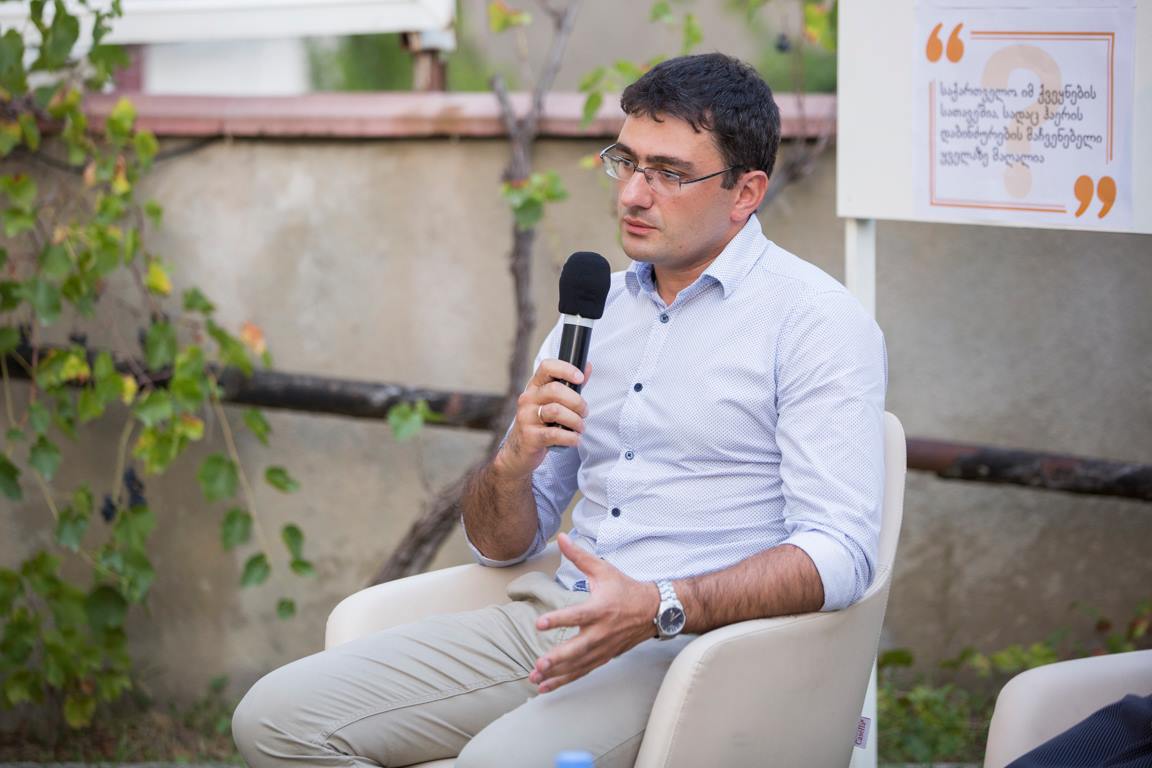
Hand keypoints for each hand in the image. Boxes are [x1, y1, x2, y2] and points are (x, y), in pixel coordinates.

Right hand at [494, 360, 588, 479]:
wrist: (518, 452)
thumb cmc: (540, 424)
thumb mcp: (551, 402)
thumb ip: (570, 386)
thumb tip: (587, 366)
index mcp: (534, 387)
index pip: (547, 367)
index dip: (565, 369)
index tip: (580, 378)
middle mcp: (528, 399)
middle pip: (555, 390)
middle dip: (577, 402)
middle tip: (584, 412)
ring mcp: (526, 417)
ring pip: (556, 411)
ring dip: (575, 420)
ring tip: (580, 428)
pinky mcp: (530, 437)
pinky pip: (554, 434)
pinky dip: (570, 437)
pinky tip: (575, 439)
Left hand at [529, 533, 659, 693]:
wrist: (654, 611)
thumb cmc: (625, 588)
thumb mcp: (603, 569)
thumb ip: (579, 556)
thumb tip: (560, 538)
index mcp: (600, 608)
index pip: (578, 615)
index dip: (559, 619)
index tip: (540, 624)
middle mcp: (602, 631)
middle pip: (579, 648)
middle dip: (559, 658)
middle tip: (539, 664)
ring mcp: (603, 648)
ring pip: (579, 665)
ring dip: (557, 674)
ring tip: (535, 679)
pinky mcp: (603, 657)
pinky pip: (582, 671)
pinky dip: (564, 680)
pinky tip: (546, 687)